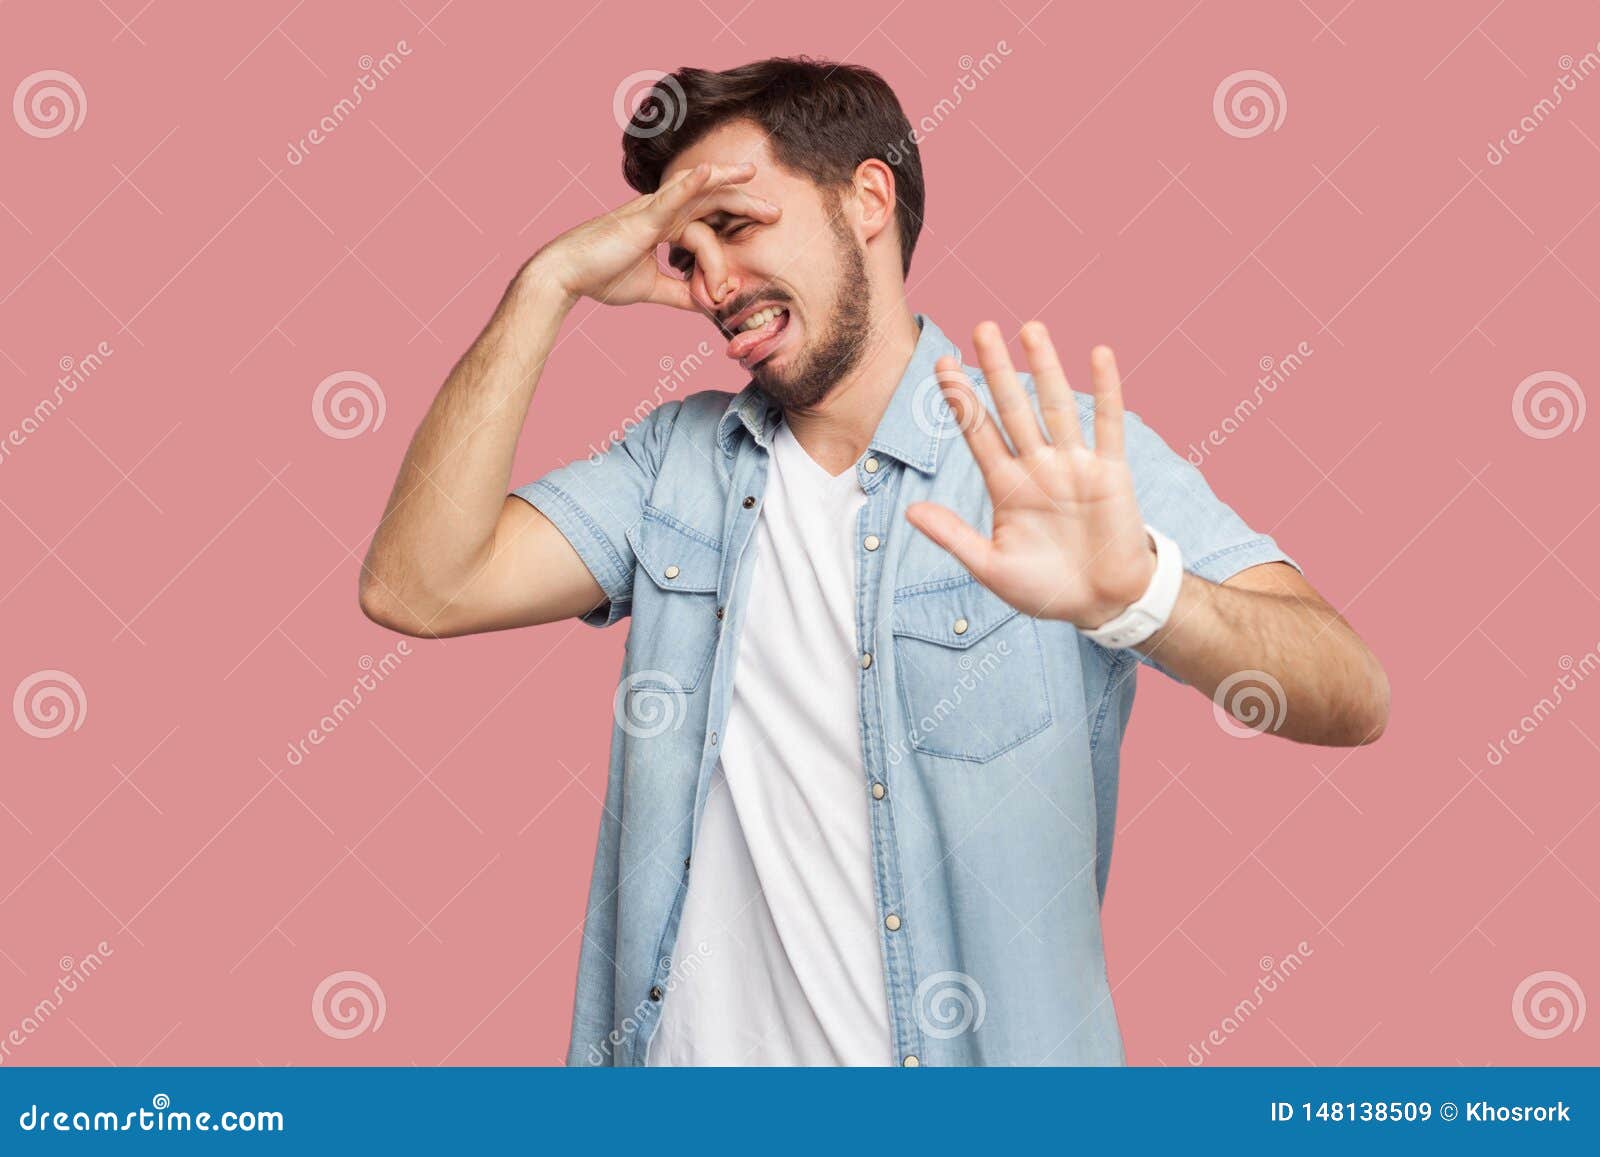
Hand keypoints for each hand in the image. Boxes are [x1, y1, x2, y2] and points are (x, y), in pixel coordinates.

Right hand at [525, 161, 778, 308]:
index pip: (706, 226)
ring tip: (751, 174)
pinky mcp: (642, 218)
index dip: (727, 251)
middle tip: (774, 212)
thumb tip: (706, 305)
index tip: (733, 287)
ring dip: (726, 181)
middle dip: (742, 204)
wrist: (567, 276)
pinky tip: (711, 172)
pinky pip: (671, 197)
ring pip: (697, 192)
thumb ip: (679, 293)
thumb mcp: (651, 288)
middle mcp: (660, 212)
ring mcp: (651, 211)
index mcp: (663, 227)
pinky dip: (692, 184)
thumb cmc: (601, 277)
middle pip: (710, 201)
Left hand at [904, 321, 1156, 628]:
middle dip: (997, 370)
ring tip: (1031, 329)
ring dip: (1045, 368)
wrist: (1102, 604)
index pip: (978, 433)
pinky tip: (1097, 354)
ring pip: (1056, 406)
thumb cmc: (1045, 589)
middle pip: (1012, 408)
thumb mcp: (992, 567)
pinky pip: (1107, 425)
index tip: (943, 365)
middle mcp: (1037, 467)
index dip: (961, 400)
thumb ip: (954, 536)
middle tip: (982, 328)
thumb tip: (910, 511)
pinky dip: (1105, 390)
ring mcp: (1074, 466)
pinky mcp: (1110, 472)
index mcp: (1005, 487)